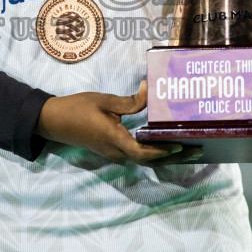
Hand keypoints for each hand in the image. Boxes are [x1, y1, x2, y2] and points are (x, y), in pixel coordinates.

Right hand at [37, 82, 202, 164]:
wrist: (54, 122)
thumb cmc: (77, 108)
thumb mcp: (104, 100)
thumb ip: (129, 102)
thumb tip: (150, 91)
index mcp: (113, 139)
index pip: (143, 151)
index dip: (162, 150)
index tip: (180, 145)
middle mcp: (116, 152)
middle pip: (149, 160)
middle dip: (174, 156)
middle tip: (198, 149)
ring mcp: (113, 154)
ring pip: (144, 159)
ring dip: (166, 156)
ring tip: (188, 148)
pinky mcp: (111, 151)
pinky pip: (137, 154)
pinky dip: (154, 152)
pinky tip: (165, 144)